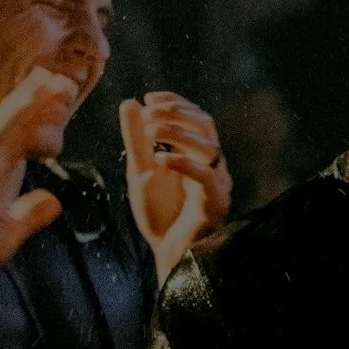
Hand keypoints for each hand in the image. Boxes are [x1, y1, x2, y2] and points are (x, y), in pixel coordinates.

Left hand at [122, 92, 231, 277]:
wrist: (166, 251)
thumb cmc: (159, 213)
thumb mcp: (140, 169)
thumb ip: (137, 138)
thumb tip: (131, 102)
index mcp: (198, 153)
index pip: (196, 116)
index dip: (176, 103)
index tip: (150, 98)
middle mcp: (212, 164)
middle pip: (206, 125)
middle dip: (177, 113)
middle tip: (151, 113)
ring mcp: (217, 182)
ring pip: (209, 145)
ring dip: (179, 133)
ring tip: (151, 132)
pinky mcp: (216, 203)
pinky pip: (208, 177)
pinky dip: (185, 164)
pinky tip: (162, 158)